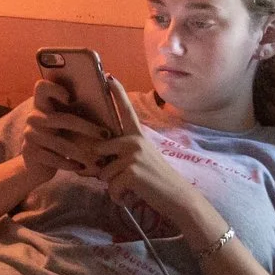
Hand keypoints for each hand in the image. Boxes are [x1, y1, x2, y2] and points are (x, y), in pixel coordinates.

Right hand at [23, 78, 110, 178]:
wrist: (35, 163)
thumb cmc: (55, 136)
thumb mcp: (61, 121)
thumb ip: (73, 109)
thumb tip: (106, 91)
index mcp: (41, 104)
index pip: (41, 87)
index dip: (55, 89)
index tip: (70, 98)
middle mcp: (33, 117)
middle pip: (63, 119)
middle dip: (87, 128)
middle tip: (105, 135)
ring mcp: (30, 135)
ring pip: (60, 143)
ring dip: (81, 152)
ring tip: (99, 160)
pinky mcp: (31, 152)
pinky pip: (54, 158)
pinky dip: (70, 164)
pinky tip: (81, 167)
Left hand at [86, 85, 217, 237]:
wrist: (178, 198)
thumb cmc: (156, 181)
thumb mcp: (141, 160)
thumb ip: (122, 154)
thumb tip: (96, 155)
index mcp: (138, 136)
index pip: (126, 111)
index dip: (117, 93)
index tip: (109, 76)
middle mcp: (134, 141)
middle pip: (98, 150)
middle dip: (104, 169)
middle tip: (125, 179)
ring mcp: (133, 155)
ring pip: (103, 172)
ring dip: (113, 186)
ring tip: (133, 188)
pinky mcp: (131, 171)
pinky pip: (110, 187)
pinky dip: (118, 196)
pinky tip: (131, 196)